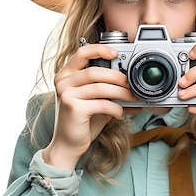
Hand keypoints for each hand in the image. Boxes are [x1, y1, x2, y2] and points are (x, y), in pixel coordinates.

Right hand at [43, 44, 136, 169]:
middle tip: (132, 85)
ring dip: (121, 93)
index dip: (100, 50)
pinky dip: (116, 108)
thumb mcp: (94, 100)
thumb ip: (107, 88)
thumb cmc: (82, 120)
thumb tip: (132, 84)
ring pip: (101, 87)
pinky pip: (102, 104)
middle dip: (118, 77)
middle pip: (95, 71)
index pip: (82, 53)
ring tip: (132, 98)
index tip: (116, 53)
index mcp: (66, 74)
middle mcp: (63, 82)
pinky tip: (120, 113)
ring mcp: (66, 94)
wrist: (68, 144)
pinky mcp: (73, 108)